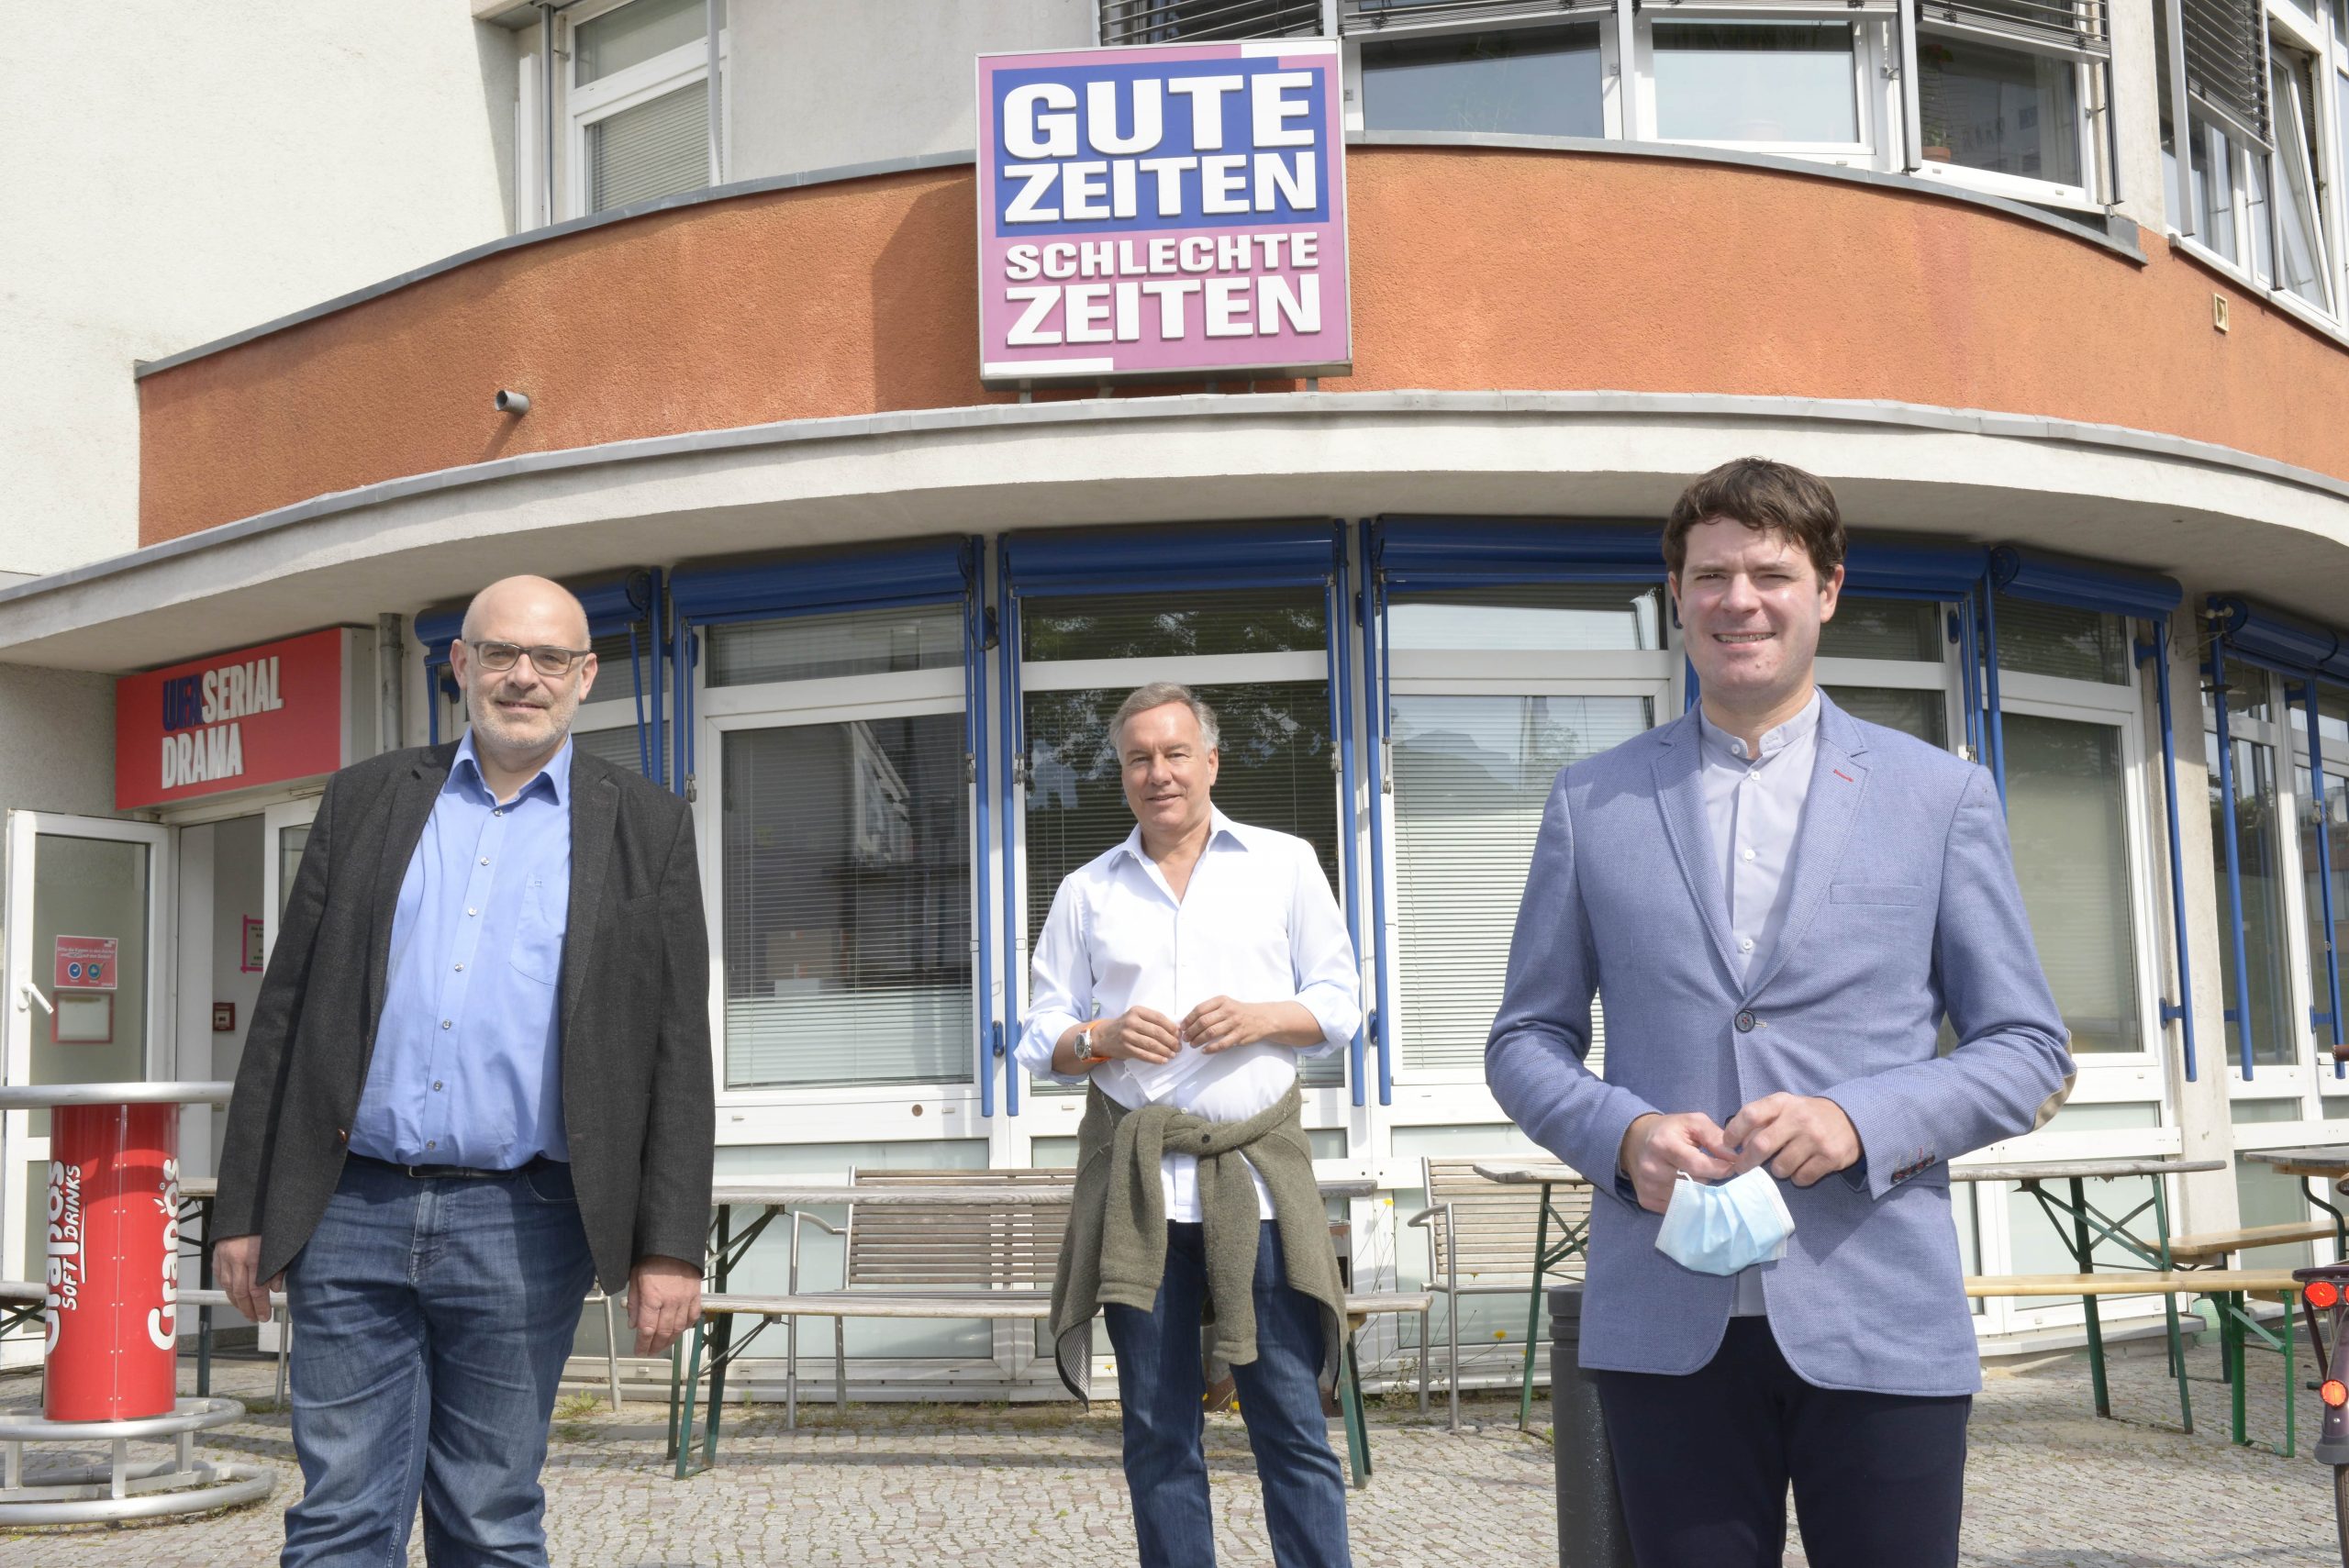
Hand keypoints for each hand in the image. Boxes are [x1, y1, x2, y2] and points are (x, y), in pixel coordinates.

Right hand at [215, 1234, 282, 1324]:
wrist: (247, 1207)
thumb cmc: (266, 1226)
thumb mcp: (279, 1245)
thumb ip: (278, 1267)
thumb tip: (274, 1289)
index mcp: (254, 1256)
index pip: (256, 1289)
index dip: (261, 1306)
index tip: (265, 1316)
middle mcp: (237, 1258)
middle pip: (241, 1292)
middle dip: (248, 1309)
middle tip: (255, 1318)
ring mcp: (224, 1257)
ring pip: (228, 1286)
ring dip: (236, 1301)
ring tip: (245, 1310)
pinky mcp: (217, 1255)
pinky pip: (220, 1276)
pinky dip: (226, 1288)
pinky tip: (233, 1294)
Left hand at [629, 1256, 702, 1355]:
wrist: (675, 1244)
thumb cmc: (652, 1259)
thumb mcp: (635, 1278)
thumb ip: (634, 1303)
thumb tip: (633, 1324)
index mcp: (652, 1298)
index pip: (647, 1329)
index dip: (643, 1344)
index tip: (639, 1351)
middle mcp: (670, 1302)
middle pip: (663, 1333)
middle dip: (655, 1346)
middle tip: (650, 1351)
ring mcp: (685, 1300)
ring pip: (679, 1328)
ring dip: (670, 1341)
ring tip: (663, 1345)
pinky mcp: (696, 1296)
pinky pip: (693, 1317)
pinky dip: (686, 1327)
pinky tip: (679, 1331)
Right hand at [1097, 1006, 1180, 1063]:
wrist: (1103, 1036)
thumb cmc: (1125, 1026)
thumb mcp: (1137, 1017)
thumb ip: (1153, 1021)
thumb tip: (1176, 1030)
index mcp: (1137, 1011)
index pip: (1160, 1018)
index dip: (1172, 1027)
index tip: (1179, 1034)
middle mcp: (1132, 1022)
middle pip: (1158, 1032)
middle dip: (1171, 1041)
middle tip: (1178, 1047)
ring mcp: (1128, 1036)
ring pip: (1152, 1044)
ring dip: (1165, 1051)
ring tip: (1173, 1054)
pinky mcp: (1126, 1049)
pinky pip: (1144, 1055)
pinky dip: (1156, 1058)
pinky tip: (1163, 1060)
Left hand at [1180, 996, 1280, 1053]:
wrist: (1262, 1018)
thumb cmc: (1239, 1011)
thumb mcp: (1226, 1004)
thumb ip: (1210, 1010)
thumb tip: (1188, 1021)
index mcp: (1222, 1001)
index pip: (1200, 1009)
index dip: (1188, 1019)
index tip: (1182, 1027)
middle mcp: (1228, 1010)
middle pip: (1203, 1022)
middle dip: (1191, 1031)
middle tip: (1185, 1038)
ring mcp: (1234, 1023)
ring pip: (1211, 1033)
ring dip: (1198, 1040)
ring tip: (1192, 1044)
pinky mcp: (1239, 1036)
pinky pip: (1222, 1044)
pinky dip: (1210, 1049)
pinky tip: (1204, 1050)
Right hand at [1618, 1111, 1736, 1213]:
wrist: (1635, 1141)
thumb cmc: (1670, 1130)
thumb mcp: (1692, 1122)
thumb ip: (1715, 1137)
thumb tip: (1734, 1158)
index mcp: (1663, 1144)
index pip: (1698, 1166)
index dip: (1720, 1168)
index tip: (1731, 1166)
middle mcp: (1652, 1168)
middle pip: (1695, 1184)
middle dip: (1709, 1178)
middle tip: (1709, 1168)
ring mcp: (1648, 1187)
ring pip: (1689, 1198)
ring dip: (1699, 1190)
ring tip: (1695, 1176)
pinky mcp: (1647, 1201)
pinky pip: (1678, 1207)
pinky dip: (1687, 1199)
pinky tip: (1684, 1186)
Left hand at [1725, 1093, 1862, 1186]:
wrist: (1852, 1119)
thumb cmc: (1807, 1115)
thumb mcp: (1785, 1107)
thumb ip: (1762, 1119)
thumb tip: (1736, 1143)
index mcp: (1783, 1102)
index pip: (1750, 1114)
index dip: (1734, 1131)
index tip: (1728, 1144)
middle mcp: (1799, 1118)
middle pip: (1761, 1145)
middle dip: (1746, 1161)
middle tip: (1742, 1168)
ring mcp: (1815, 1138)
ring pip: (1780, 1167)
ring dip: (1777, 1170)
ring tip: (1784, 1162)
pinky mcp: (1830, 1157)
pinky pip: (1801, 1178)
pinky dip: (1796, 1177)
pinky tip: (1801, 1167)